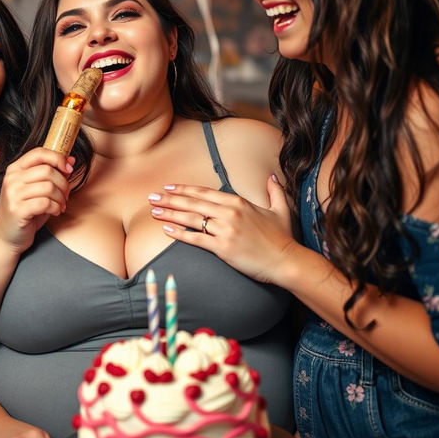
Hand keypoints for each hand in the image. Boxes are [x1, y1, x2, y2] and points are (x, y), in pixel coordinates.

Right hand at [0, 148, 73, 254]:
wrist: (6, 236)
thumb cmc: (26, 210)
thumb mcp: (38, 188)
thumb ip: (52, 173)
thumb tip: (71, 159)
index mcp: (15, 169)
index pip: (39, 153)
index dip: (58, 158)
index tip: (69, 168)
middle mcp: (11, 179)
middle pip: (48, 170)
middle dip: (63, 183)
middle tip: (65, 195)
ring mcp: (12, 194)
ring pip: (49, 187)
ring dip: (61, 197)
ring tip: (60, 205)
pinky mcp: (17, 210)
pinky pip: (45, 203)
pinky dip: (56, 208)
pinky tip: (55, 212)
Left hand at [148, 176, 297, 284]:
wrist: (286, 261)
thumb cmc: (282, 237)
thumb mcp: (281, 209)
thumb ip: (274, 190)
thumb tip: (272, 176)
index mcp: (239, 202)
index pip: (204, 192)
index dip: (184, 189)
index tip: (169, 187)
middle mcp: (229, 213)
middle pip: (193, 202)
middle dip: (170, 198)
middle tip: (152, 197)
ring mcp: (225, 230)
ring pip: (191, 218)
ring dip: (170, 213)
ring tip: (154, 211)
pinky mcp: (222, 247)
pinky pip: (196, 238)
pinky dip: (179, 233)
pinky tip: (166, 229)